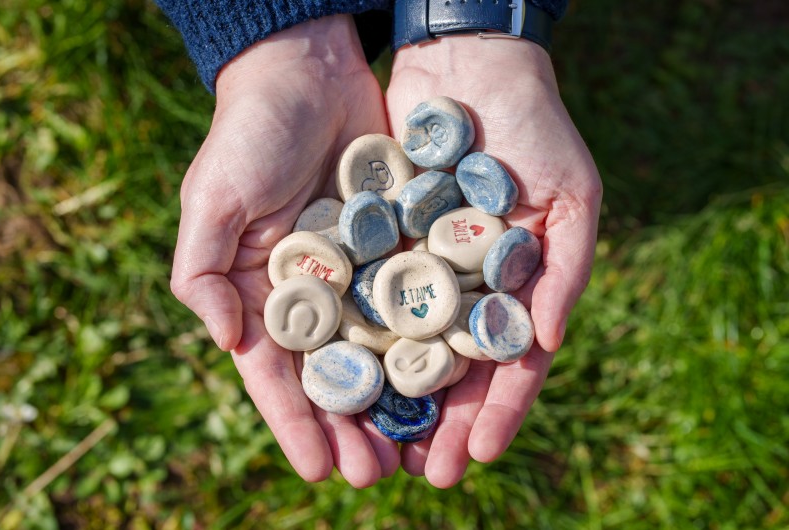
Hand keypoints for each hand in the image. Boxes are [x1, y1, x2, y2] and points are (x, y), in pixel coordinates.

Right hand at [170, 15, 398, 486]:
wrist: (310, 71)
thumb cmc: (249, 133)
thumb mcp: (212, 199)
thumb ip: (202, 271)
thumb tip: (227, 344)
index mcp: (265, 293)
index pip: (278, 373)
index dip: (295, 424)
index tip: (318, 471)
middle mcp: (316, 294)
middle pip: (335, 375)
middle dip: (351, 427)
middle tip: (376, 474)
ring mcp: (362, 274)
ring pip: (382, 351)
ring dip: (397, 401)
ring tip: (417, 449)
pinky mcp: (402, 246)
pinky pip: (420, 300)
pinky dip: (434, 342)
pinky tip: (454, 380)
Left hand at [386, 36, 602, 486]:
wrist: (469, 62)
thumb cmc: (534, 126)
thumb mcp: (572, 195)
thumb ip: (563, 271)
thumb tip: (545, 346)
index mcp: (517, 286)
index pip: (508, 363)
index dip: (498, 412)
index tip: (478, 457)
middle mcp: (467, 286)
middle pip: (452, 368)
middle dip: (439, 421)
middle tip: (422, 472)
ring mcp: (421, 267)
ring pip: (404, 345)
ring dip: (393, 397)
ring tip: (377, 446)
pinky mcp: (379, 242)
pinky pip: (365, 298)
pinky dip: (355, 339)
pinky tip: (342, 378)